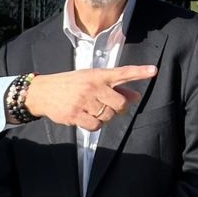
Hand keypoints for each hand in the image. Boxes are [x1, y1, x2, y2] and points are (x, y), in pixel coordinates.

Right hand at [25, 64, 155, 130]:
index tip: (153, 71)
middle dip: (119, 108)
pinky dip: (94, 125)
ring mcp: (84, 101)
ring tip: (92, 109)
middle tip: (110, 106)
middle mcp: (92, 86)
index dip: (139, 72)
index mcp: (98, 75)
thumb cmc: (71, 85)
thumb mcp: (91, 80)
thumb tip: (135, 96)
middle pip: (120, 104)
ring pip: (108, 116)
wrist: (44, 92)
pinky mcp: (76, 114)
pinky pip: (96, 126)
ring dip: (104, 117)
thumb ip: (114, 88)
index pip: (122, 73)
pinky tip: (86, 117)